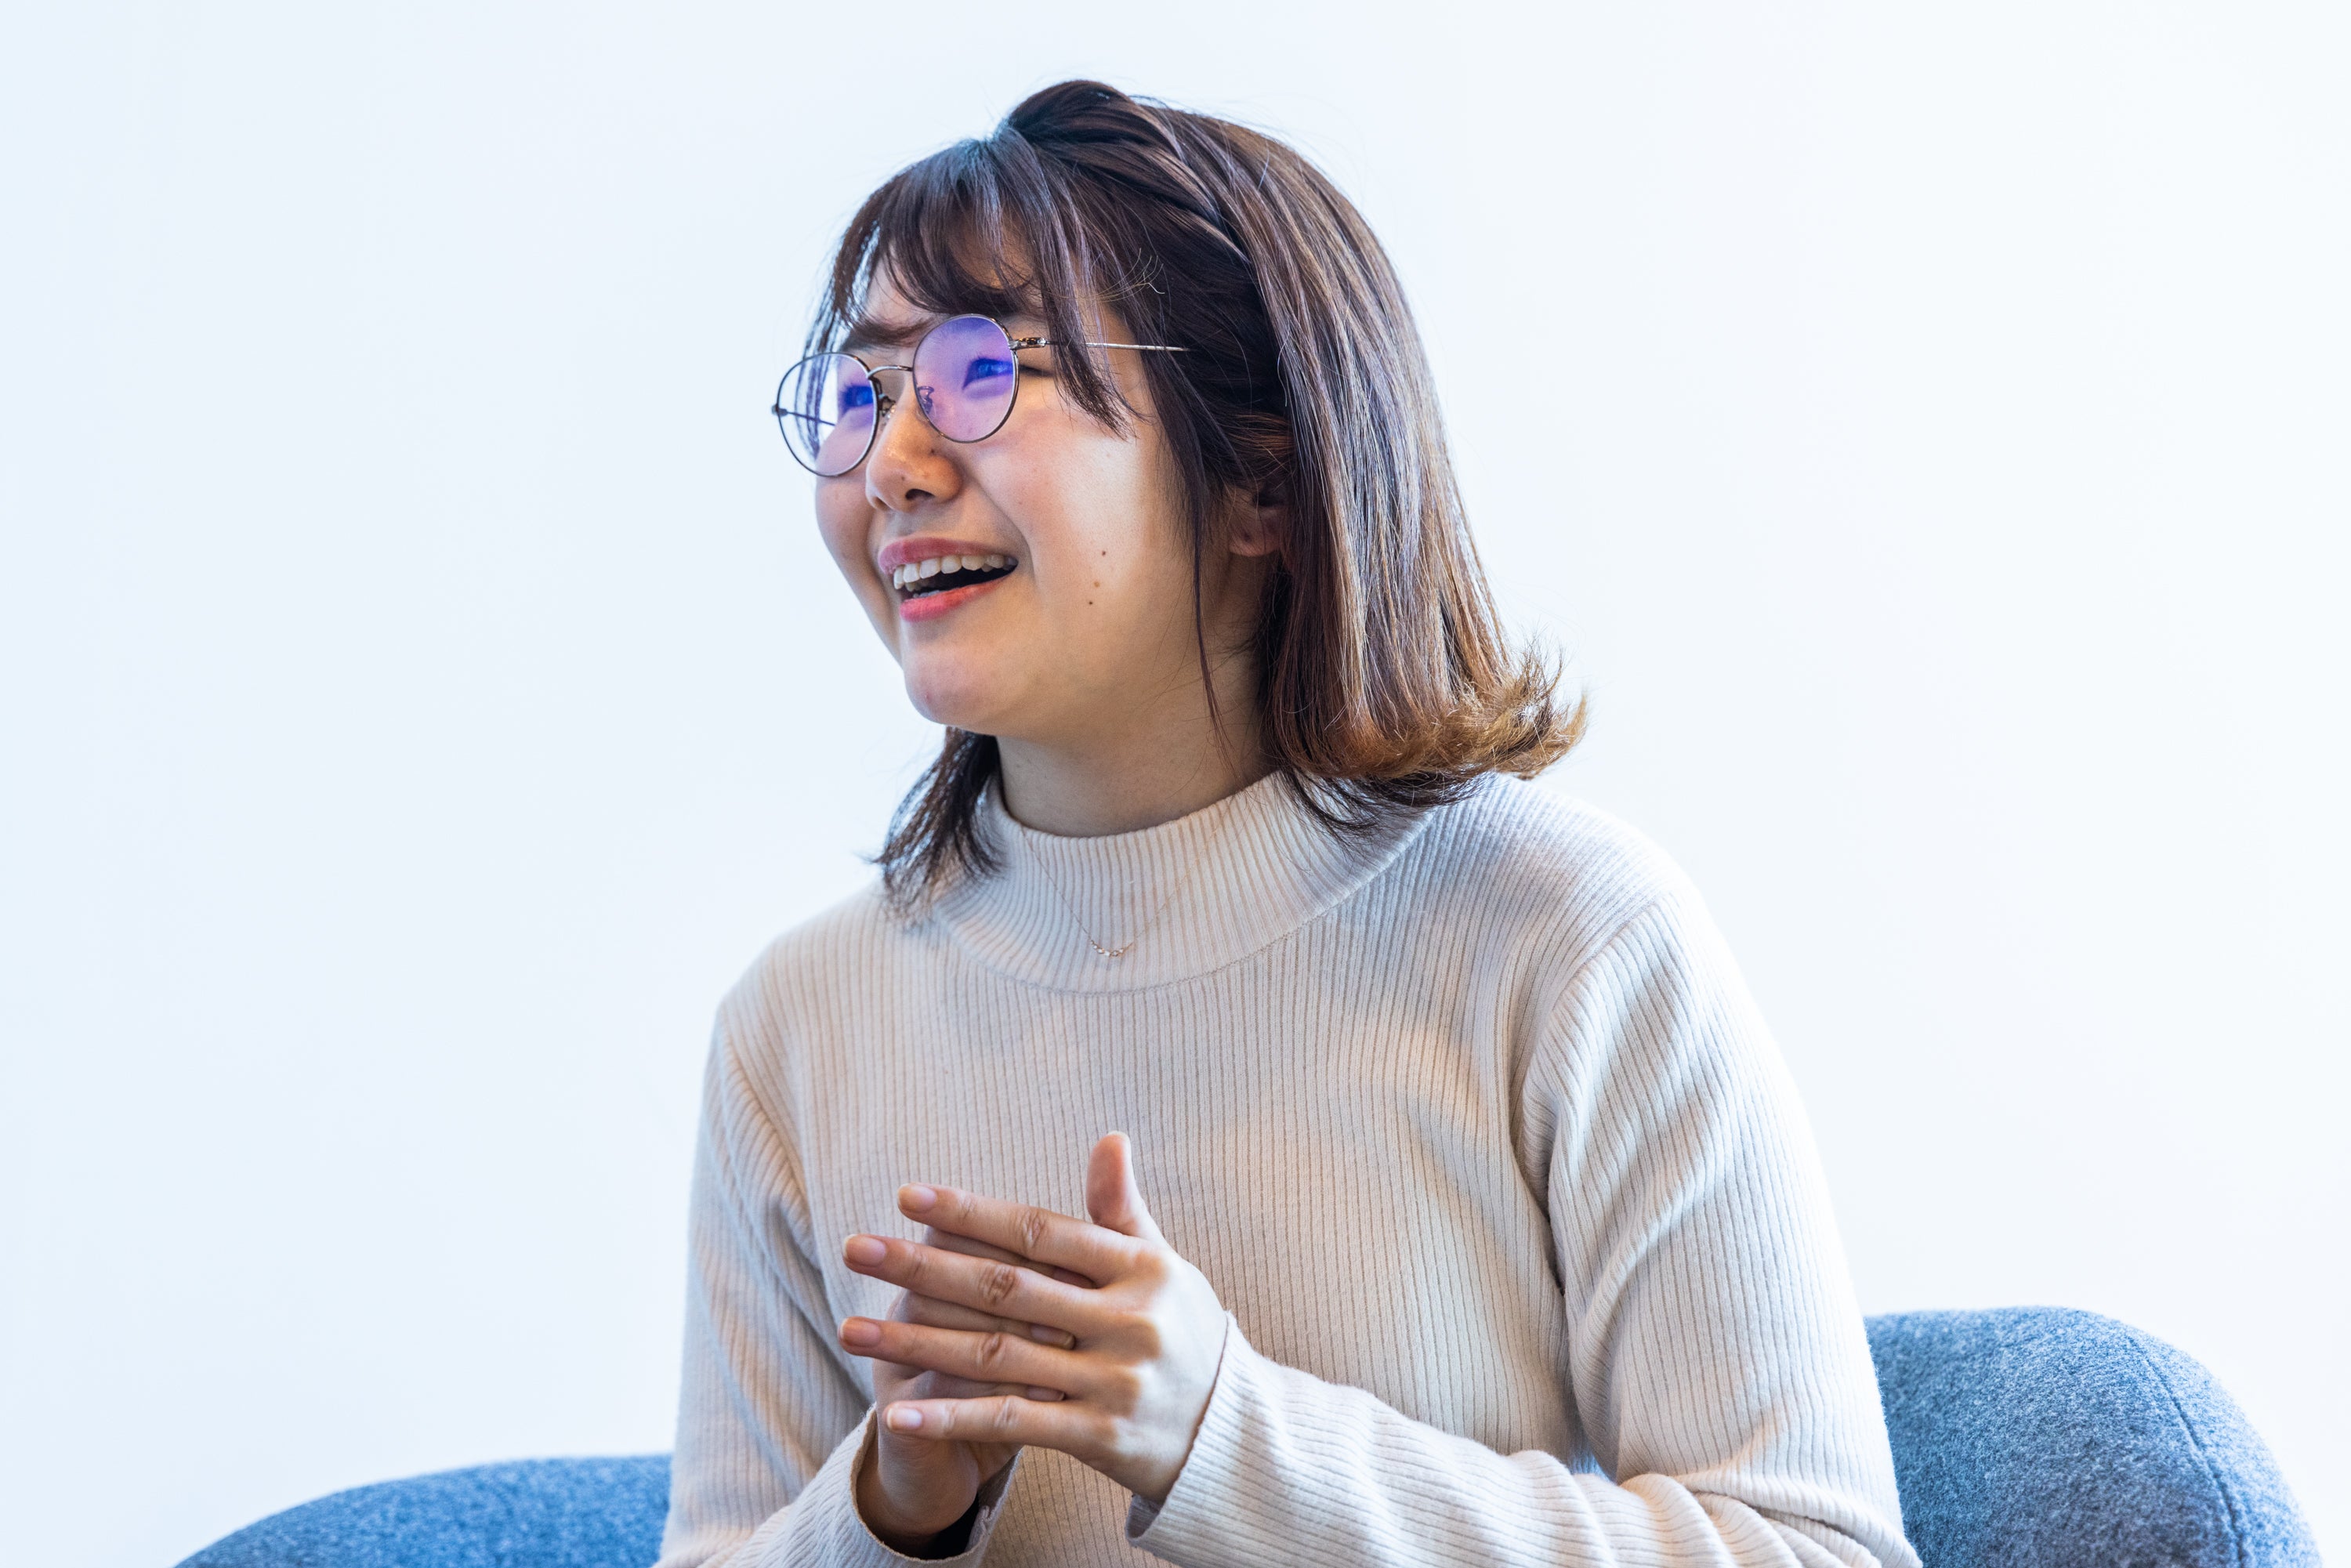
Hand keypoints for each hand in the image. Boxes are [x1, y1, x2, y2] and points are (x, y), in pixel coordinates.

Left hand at [839, 1133, 1226, 1505]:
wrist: (1229, 1432)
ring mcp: (1112, 1381)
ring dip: (916, 1344)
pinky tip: (896, 1412)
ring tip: (850, 1330)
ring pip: (997, 1356)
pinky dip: (952, 1417)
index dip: (971, 1213)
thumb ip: (1122, 1209)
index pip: (1038, 1231)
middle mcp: (1127, 1320)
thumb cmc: (1182, 1332)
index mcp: (1139, 1269)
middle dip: (923, 1269)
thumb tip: (1109, 1137)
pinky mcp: (1098, 1437)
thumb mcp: (1162, 1266)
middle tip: (855, 1249)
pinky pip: (1013, 1424)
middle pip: (1006, 1288)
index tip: (907, 1198)